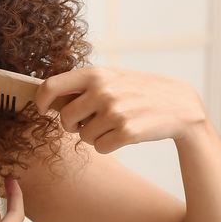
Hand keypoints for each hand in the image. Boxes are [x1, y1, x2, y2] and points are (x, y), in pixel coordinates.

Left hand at [34, 67, 208, 153]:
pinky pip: (100, 148)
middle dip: (73, 125)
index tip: (43, 110)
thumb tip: (46, 99)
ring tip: (115, 124)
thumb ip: (81, 85)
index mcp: (95, 74)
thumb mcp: (111, 77)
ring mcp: (115, 111)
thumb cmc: (138, 91)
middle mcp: (102, 91)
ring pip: (83, 137)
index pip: (50, 86)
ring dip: (95, 136)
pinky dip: (108, 145)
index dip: (41, 101)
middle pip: (65, 119)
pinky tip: (124, 134)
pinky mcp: (127, 132)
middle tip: (91, 121)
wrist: (180, 105)